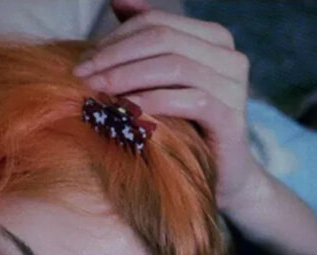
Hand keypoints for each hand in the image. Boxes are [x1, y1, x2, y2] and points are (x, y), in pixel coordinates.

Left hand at [75, 0, 267, 212]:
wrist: (222, 176)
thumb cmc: (185, 126)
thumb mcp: (162, 81)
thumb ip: (145, 42)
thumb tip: (118, 0)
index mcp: (213, 38)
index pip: (156, 22)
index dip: (116, 38)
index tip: (83, 61)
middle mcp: (229, 55)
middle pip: (163, 39)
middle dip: (115, 55)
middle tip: (82, 76)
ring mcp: (235, 85)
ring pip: (174, 65)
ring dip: (127, 77)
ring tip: (96, 92)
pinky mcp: (232, 117)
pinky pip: (190, 100)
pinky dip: (153, 102)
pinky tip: (126, 111)